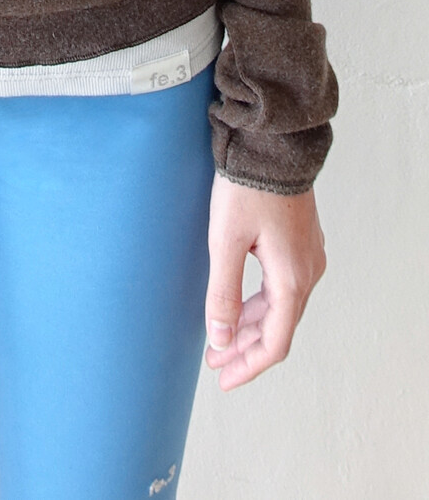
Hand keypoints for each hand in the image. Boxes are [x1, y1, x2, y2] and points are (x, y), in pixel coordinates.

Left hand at [204, 172, 325, 388]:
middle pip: (278, 328)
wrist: (272, 142)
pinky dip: (260, 304)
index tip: (224, 379)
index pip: (274, 343)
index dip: (248, 367)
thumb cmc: (247, 187)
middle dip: (245, 349)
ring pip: (280, 307)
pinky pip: (283, 286)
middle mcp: (307, 272)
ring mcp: (307, 256)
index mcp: (291, 279)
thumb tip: (220, 339)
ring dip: (251, 326)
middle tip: (214, 361)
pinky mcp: (300, 241)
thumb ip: (223, 293)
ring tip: (220, 338)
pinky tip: (239, 305)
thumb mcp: (225, 241)